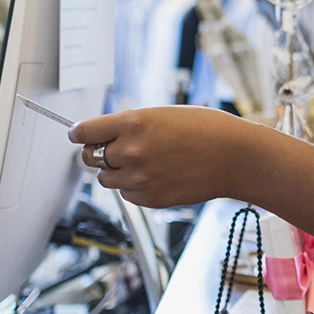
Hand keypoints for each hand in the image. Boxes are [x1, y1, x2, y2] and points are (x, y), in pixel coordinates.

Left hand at [68, 106, 246, 207]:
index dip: (79, 134)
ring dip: (117, 171)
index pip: (84, 132)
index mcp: (133, 123)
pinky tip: (158, 176)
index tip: (79, 136)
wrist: (235, 157)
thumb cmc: (206, 129)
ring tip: (145, 163)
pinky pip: (126, 195)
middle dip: (99, 153)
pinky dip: (134, 187)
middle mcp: (131, 151)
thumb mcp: (163, 114)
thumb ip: (130, 125)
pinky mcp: (149, 199)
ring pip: (106, 179)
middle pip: (90, 158)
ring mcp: (139, 178)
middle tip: (115, 149)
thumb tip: (103, 137)